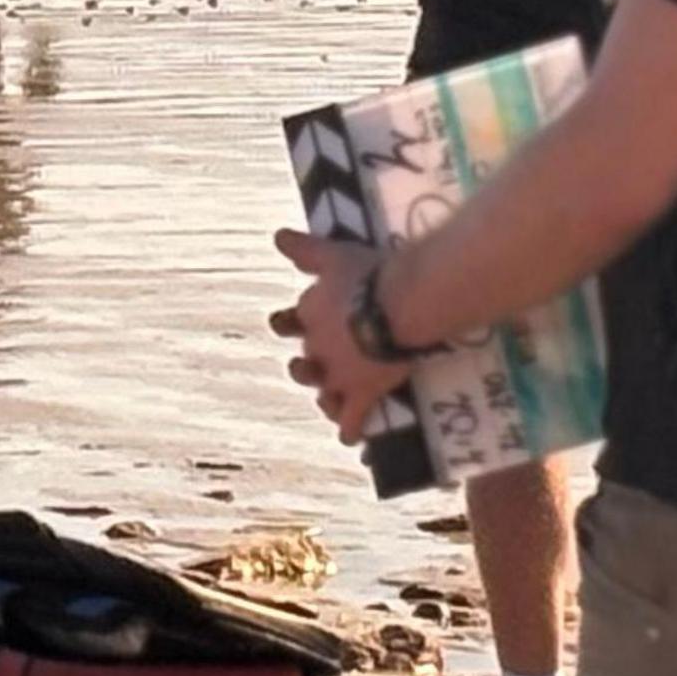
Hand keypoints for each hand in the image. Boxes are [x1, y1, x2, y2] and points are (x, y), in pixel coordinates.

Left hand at [271, 230, 399, 443]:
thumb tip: (276, 235)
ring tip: (326, 401)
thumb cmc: (368, 273)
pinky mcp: (362, 394)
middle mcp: (317, 347)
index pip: (296, 320)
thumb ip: (304, 248)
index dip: (297, 324)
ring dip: (324, 397)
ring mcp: (338, 374)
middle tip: (311, 366)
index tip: (297, 323)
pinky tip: (348, 439)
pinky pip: (351, 419)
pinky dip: (349, 429)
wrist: (400, 304)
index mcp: (310, 313)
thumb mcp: (332, 254)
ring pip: (322, 392)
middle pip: (307, 360)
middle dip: (308, 365)